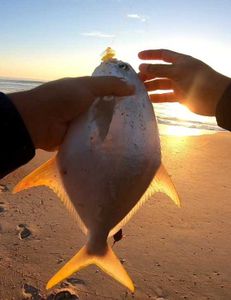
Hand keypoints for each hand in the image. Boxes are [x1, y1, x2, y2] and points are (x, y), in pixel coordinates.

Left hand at [8, 76, 133, 150]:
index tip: (137, 101)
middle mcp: (83, 106)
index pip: (106, 92)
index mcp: (84, 91)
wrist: (39, 121)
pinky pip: (92, 138)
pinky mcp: (78, 137)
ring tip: (131, 135)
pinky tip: (116, 144)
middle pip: (104, 109)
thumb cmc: (63, 98)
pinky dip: (101, 140)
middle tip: (138, 121)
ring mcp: (79, 122)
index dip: (120, 95)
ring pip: (100, 125)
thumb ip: (110, 85)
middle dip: (118, 114)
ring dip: (110, 128)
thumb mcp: (88, 86)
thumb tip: (133, 88)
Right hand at [138, 49, 230, 115]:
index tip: (138, 56)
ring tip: (139, 90)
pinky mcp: (180, 97)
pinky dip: (158, 98)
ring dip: (151, 86)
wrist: (215, 98)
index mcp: (180, 61)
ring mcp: (179, 84)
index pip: (163, 55)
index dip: (150, 55)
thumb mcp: (177, 72)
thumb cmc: (198, 80)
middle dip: (148, 74)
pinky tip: (149, 99)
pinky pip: (166, 96)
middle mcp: (179, 72)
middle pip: (159, 71)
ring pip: (161, 84)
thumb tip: (141, 67)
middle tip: (136, 79)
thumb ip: (159, 70)